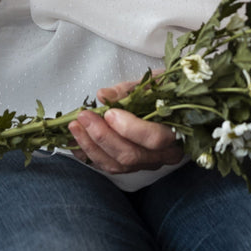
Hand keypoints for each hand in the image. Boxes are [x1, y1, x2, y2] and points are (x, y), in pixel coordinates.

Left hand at [69, 80, 183, 173]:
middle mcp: (164, 154)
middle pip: (131, 155)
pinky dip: (88, 155)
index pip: (154, 139)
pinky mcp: (131, 167)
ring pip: (117, 165)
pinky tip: (74, 141)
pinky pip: (107, 167)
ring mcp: (146, 163)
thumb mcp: (152, 83)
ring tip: (75, 126)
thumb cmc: (164, 91)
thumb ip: (128, 90)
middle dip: (103, 136)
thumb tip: (103, 96)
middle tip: (84, 116)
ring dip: (91, 146)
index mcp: (176, 132)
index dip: (129, 128)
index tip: (109, 113)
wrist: (170, 102)